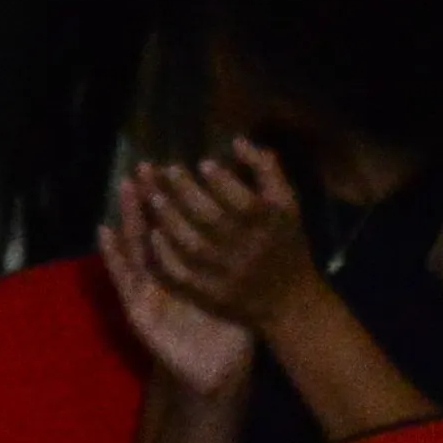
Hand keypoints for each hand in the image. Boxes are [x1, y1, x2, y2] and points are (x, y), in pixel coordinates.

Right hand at [102, 179, 254, 395]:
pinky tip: (105, 232)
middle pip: (154, 229)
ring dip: (128, 217)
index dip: (173, 198)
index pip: (178, 226)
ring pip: (135, 247)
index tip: (172, 168)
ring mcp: (148, 290)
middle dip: (148, 198)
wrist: (217, 371)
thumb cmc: (229, 331)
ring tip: (126, 188)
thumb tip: (250, 220)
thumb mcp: (237, 287)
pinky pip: (124, 278)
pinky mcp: (136, 309)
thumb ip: (238, 258)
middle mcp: (166, 275)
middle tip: (144, 167)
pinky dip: (113, 255)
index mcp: (190, 268)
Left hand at [126, 143, 316, 331]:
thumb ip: (267, 171)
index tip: (202, 163)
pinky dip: (165, 255)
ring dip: (170, 220)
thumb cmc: (287, 243)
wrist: (290, 302)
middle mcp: (248, 250)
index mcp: (270, 226)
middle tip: (168, 171)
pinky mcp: (210, 296)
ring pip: (192, 246)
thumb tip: (236, 141)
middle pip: (211, 220)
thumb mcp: (288, 204)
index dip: (221, 181)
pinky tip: (152, 236)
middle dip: (186, 193)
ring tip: (154, 197)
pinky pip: (181, 275)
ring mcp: (226, 275)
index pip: (242, 200)